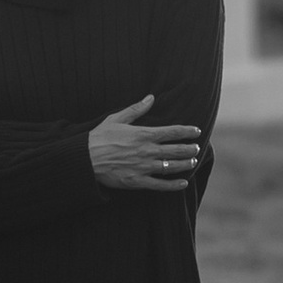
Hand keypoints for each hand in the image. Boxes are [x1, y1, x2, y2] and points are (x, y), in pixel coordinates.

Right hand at [87, 93, 204, 192]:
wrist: (85, 159)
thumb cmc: (99, 137)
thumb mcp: (117, 119)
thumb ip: (136, 109)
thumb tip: (151, 97)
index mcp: (143, 134)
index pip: (172, 132)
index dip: (186, 131)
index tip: (196, 131)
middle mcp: (147, 151)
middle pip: (176, 150)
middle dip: (189, 148)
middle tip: (197, 147)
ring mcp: (144, 167)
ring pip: (171, 166)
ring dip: (185, 164)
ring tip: (192, 161)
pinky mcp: (138, 181)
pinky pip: (160, 185)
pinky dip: (173, 185)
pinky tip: (183, 183)